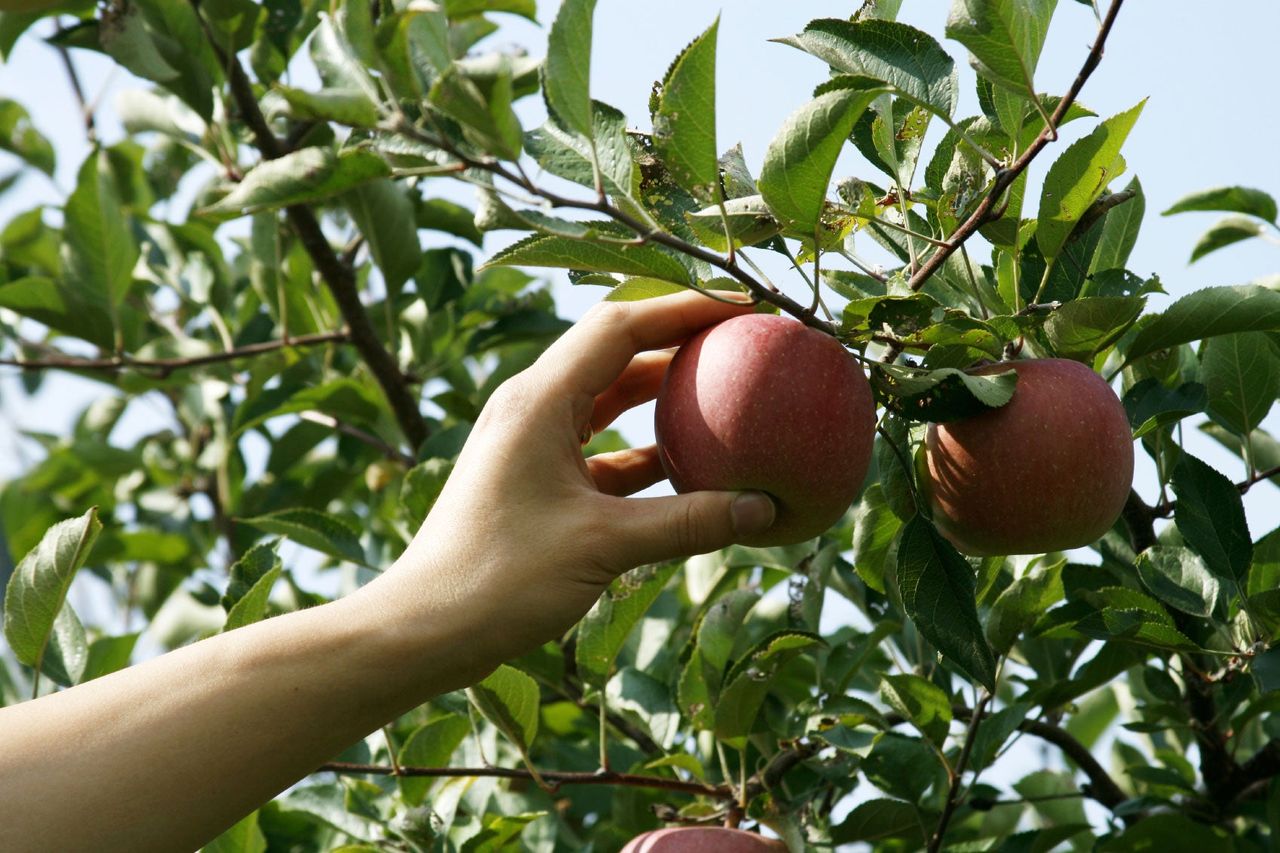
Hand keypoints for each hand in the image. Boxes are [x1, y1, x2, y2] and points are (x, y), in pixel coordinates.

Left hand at [363, 291, 776, 680]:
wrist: (422, 630)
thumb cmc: (498, 580)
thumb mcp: (602, 545)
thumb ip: (687, 523)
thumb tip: (764, 509)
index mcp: (539, 401)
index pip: (622, 327)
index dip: (684, 308)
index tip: (742, 306)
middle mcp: (533, 408)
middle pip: (617, 351)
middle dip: (679, 342)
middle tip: (743, 342)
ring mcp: (532, 444)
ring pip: (609, 400)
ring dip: (663, 395)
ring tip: (728, 392)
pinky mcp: (537, 481)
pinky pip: (602, 450)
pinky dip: (646, 452)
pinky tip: (692, 468)